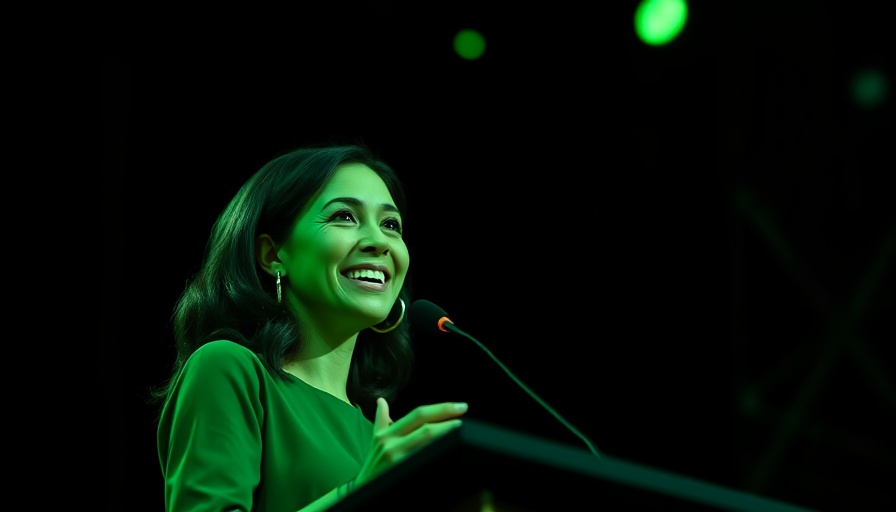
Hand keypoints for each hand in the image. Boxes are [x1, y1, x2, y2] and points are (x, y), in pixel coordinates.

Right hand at [353, 397, 467, 487]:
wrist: (362, 491)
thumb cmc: (374, 464)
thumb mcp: (376, 440)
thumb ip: (381, 420)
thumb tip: (382, 401)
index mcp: (387, 433)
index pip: (418, 414)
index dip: (441, 409)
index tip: (459, 407)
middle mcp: (391, 445)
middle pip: (426, 429)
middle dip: (448, 422)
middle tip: (464, 418)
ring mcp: (397, 462)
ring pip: (427, 445)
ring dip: (447, 439)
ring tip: (462, 434)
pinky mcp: (402, 475)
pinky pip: (424, 464)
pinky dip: (439, 458)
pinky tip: (452, 454)